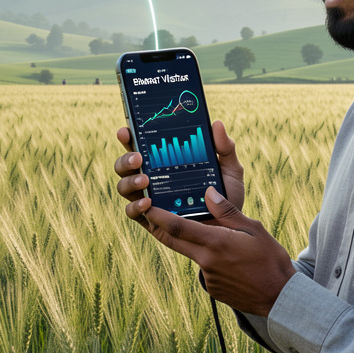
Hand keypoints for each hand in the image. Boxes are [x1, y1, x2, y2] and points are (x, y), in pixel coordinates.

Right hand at [113, 120, 244, 226]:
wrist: (229, 229)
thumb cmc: (226, 196)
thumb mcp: (229, 170)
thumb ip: (225, 148)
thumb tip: (218, 124)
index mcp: (165, 162)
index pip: (142, 145)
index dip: (129, 135)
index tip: (126, 130)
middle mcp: (152, 178)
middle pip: (126, 165)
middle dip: (126, 158)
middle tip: (139, 157)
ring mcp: (148, 199)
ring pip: (124, 186)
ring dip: (130, 181)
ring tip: (145, 180)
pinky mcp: (150, 220)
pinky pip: (132, 212)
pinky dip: (135, 206)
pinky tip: (147, 203)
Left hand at [141, 186, 294, 315]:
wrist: (280, 298)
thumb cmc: (270, 260)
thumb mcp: (253, 229)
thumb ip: (227, 211)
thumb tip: (208, 193)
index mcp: (215, 243)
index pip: (178, 226)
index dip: (158, 215)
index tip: (146, 205)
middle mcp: (206, 261)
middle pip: (172, 240)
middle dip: (156, 226)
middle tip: (147, 212)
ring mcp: (208, 277)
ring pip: (190, 253)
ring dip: (190, 241)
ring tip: (209, 232)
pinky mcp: (212, 288)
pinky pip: (203, 267)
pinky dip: (208, 258)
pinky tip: (227, 257)